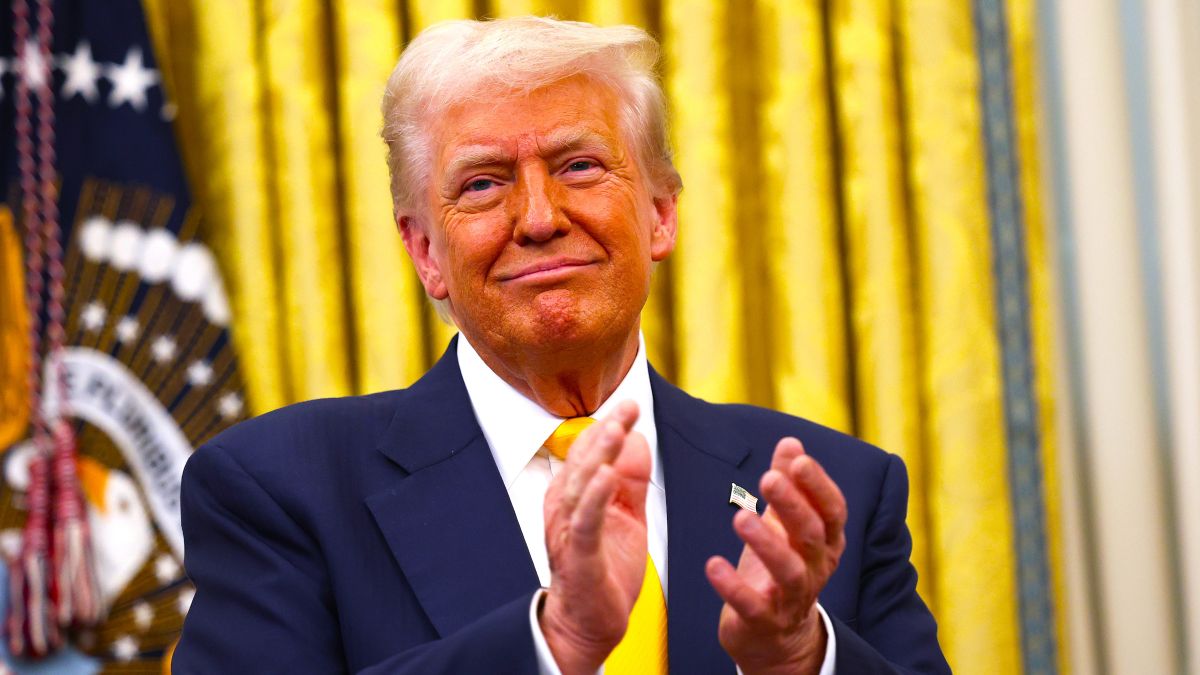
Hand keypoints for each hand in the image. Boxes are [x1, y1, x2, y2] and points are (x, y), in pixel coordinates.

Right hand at [539, 401, 650, 674]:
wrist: (591, 622)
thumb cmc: (605, 568)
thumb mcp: (626, 516)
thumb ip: (630, 480)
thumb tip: (637, 440)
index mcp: (574, 496)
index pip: (588, 453)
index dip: (608, 427)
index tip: (630, 404)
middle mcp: (564, 509)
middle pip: (584, 462)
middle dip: (606, 431)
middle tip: (627, 406)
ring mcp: (569, 532)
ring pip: (581, 486)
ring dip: (599, 456)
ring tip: (616, 430)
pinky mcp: (580, 556)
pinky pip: (586, 522)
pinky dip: (596, 498)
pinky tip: (609, 476)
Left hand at [705, 437, 846, 674]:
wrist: (776, 636)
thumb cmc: (779, 568)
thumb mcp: (786, 524)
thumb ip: (790, 483)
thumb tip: (791, 442)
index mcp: (825, 542)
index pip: (832, 510)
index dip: (818, 485)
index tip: (799, 461)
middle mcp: (815, 568)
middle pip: (812, 535)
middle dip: (792, 505)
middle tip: (769, 478)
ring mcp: (792, 598)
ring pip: (789, 571)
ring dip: (766, 543)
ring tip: (740, 518)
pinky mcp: (764, 621)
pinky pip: (752, 606)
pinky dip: (733, 587)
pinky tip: (713, 565)